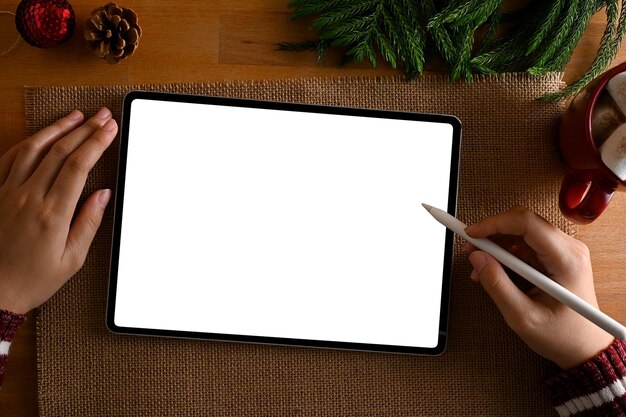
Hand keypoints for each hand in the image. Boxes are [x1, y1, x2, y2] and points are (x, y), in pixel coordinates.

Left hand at [0, 108, 116, 313]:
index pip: (79, 166)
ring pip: (33, 149)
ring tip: (75, 116)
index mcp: (52, 214)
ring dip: (56, 129)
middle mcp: (27, 198)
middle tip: (101, 116)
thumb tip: (102, 194)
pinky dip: (27, 143)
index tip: (110, 128)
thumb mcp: (72, 259)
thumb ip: (89, 223)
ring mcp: (6, 193)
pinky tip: (40, 136)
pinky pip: (8, 159)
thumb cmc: (33, 279)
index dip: (97, 142)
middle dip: (85, 129)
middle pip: (60, 151)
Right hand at [463, 206, 613, 368]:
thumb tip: (477, 258)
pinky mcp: (555, 257)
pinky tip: (494, 271)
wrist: (585, 348)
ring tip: (480, 267)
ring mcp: (563, 251)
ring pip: (521, 232)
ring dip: (496, 245)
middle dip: (492, 233)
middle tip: (471, 249)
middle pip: (523, 222)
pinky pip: (524, 245)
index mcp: (567, 260)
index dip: (494, 223)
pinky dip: (505, 254)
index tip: (471, 233)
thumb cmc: (563, 336)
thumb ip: (497, 285)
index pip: (527, 223)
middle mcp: (568, 249)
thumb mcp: (522, 316)